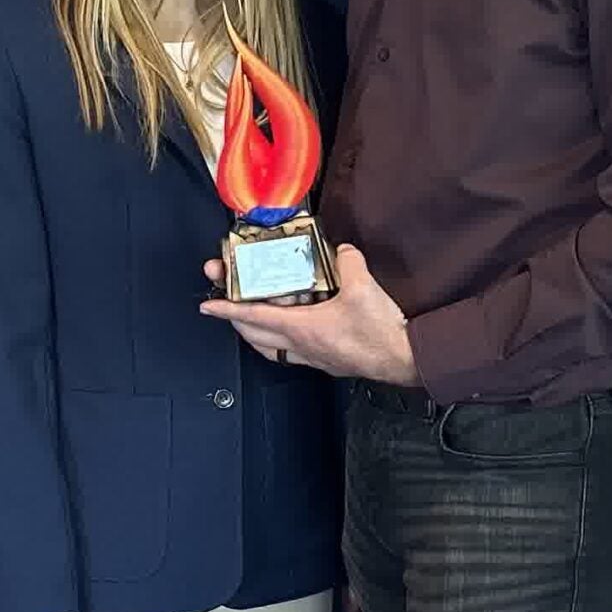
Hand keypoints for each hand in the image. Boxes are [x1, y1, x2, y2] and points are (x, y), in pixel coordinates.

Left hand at [198, 243, 417, 383]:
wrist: (403, 358)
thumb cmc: (380, 333)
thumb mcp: (362, 286)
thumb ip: (348, 261)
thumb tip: (343, 251)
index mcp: (301, 327)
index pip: (253, 317)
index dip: (228, 309)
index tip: (208, 305)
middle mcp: (301, 345)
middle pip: (255, 335)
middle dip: (235, 320)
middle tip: (227, 304)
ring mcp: (312, 356)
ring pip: (271, 348)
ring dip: (256, 333)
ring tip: (251, 319)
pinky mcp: (326, 361)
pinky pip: (291, 353)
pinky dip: (280, 341)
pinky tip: (290, 330)